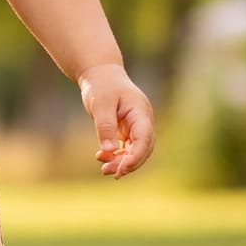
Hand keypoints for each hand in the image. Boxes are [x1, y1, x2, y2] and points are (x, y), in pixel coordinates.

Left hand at [78, 63, 154, 178]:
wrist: (100, 74)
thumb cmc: (101, 86)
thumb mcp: (101, 104)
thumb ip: (105, 126)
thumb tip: (108, 151)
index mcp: (141, 112)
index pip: (144, 139)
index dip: (135, 157)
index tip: (121, 169)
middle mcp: (142, 121)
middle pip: (143, 149)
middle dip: (128, 163)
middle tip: (108, 172)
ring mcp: (136, 126)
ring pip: (135, 151)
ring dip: (121, 162)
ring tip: (103, 168)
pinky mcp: (127, 130)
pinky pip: (126, 148)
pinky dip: (116, 155)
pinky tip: (101, 156)